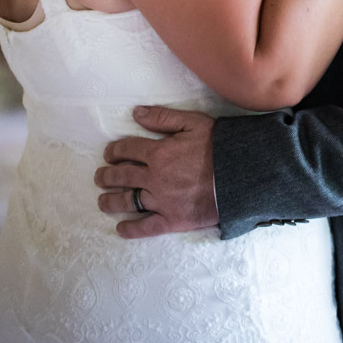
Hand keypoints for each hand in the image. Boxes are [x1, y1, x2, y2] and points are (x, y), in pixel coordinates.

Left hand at [95, 105, 218, 238]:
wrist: (242, 176)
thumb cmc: (220, 147)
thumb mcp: (193, 122)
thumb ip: (163, 118)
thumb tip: (136, 113)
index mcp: (158, 153)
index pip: (126, 150)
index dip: (114, 151)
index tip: (109, 154)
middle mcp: (154, 178)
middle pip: (121, 177)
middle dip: (106, 176)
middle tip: (100, 177)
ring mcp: (161, 201)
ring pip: (127, 201)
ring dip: (110, 201)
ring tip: (103, 201)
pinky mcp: (172, 220)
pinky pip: (145, 227)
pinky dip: (131, 229)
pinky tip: (121, 228)